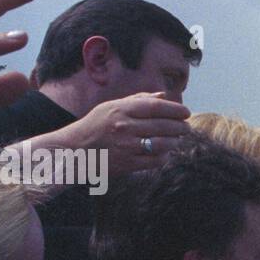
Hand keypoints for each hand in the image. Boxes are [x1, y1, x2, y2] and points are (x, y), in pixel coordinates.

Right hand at [37, 91, 189, 175]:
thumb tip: (163, 95)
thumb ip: (138, 100)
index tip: (186, 112)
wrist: (74, 150)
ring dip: (175, 142)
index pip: (156, 107)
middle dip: (180, 127)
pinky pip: (154, 161)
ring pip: (162, 144)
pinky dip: (164, 156)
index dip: (175, 110)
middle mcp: (124, 127)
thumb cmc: (96, 125)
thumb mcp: (112, 106)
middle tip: (186, 128)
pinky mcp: (127, 164)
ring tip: (178, 140)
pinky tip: (165, 153)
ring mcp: (126, 146)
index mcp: (121, 110)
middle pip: (162, 126)